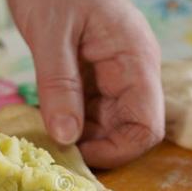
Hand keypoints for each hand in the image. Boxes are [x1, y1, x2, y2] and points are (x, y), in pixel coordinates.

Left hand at [7, 0, 163, 167]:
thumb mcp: (50, 34)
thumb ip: (59, 85)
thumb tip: (66, 137)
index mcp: (135, 60)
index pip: (147, 126)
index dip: (119, 151)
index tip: (78, 156)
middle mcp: (131, 73)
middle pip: (126, 131)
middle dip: (95, 148)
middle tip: (54, 153)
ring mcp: (112, 76)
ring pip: (105, 125)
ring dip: (79, 138)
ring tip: (45, 138)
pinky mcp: (92, 77)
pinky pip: (87, 112)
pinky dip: (68, 123)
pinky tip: (45, 122)